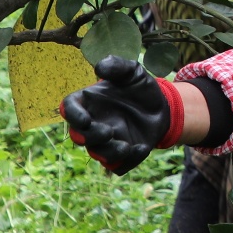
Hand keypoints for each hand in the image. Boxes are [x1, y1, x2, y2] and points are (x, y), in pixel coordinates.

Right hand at [61, 56, 183, 173]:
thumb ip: (116, 66)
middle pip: (78, 136)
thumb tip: (98, 69)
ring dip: (108, 153)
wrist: (162, 106)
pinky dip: (128, 161)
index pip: (69, 109)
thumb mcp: (132, 71)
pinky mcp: (121, 156)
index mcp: (88, 102)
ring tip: (125, 146)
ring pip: (97, 154)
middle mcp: (93, 123)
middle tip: (108, 131)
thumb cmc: (141, 88)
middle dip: (89, 137)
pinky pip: (118, 166)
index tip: (86, 119)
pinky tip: (141, 148)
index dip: (73, 116)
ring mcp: (106, 141)